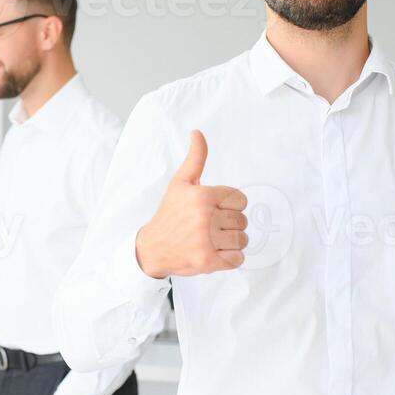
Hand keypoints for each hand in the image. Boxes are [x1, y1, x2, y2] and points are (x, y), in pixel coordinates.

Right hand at [134, 130, 247, 278]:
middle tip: (211, 227)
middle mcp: (204, 217)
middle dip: (230, 224)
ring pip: (242, 240)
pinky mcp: (207, 261)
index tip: (215, 210)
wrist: (152, 248)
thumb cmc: (169, 214)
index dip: (231, 205)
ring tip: (213, 240)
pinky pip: (237, 259)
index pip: (240, 200)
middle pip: (242, 220)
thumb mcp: (180, 183)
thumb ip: (195, 158)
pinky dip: (231, 258)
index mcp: (202, 196)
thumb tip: (197, 132)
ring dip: (231, 242)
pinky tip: (215, 252)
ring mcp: (206, 241)